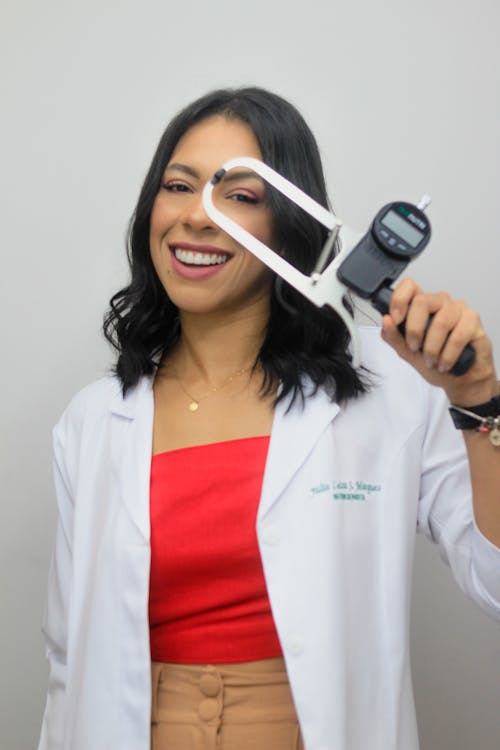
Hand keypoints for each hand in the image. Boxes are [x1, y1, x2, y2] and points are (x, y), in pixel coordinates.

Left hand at [380, 278, 497, 405]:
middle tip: (415, 348)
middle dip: (414, 330)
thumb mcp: (407, 353)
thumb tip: (386, 320)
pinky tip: (445, 364)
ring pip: (440, 321)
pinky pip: (458, 336)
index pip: (409, 286)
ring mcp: (458, 309)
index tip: (396, 319)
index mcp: (422, 305)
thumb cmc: (435, 362)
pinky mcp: (473, 321)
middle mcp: (440, 303)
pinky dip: (448, 355)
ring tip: (431, 362)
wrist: (459, 379)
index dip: (399, 300)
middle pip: (421, 301)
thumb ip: (393, 337)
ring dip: (432, 348)